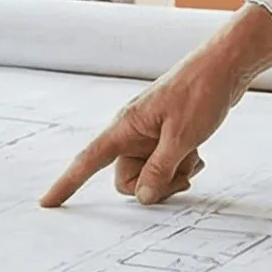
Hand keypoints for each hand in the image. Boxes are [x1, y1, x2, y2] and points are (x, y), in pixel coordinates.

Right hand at [39, 48, 241, 206]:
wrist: (224, 67)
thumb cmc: (200, 93)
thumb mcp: (182, 138)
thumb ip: (159, 171)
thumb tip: (142, 197)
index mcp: (126, 127)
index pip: (88, 160)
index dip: (67, 183)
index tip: (47, 203)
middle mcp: (132, 133)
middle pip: (127, 178)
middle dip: (154, 185)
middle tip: (183, 175)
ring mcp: (149, 135)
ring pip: (149, 175)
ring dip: (173, 174)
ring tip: (193, 154)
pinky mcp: (165, 137)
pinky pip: (164, 165)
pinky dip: (182, 166)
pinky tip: (197, 153)